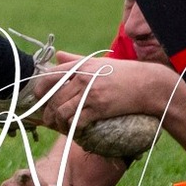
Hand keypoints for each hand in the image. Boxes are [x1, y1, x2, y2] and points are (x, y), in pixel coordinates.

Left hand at [27, 53, 168, 133]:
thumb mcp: (97, 61)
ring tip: (58, 127)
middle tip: (47, 120)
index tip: (38, 99)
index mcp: (79, 66)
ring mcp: (90, 93)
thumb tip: (57, 54)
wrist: (147, 84)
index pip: (49, 77)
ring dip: (57, 122)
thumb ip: (75, 59)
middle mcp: (82, 78)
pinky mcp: (99, 108)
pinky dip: (71, 128)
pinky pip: (77, 121)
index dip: (39, 90)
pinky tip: (73, 131)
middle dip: (47, 111)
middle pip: (53, 97)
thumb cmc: (123, 72)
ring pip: (61, 110)